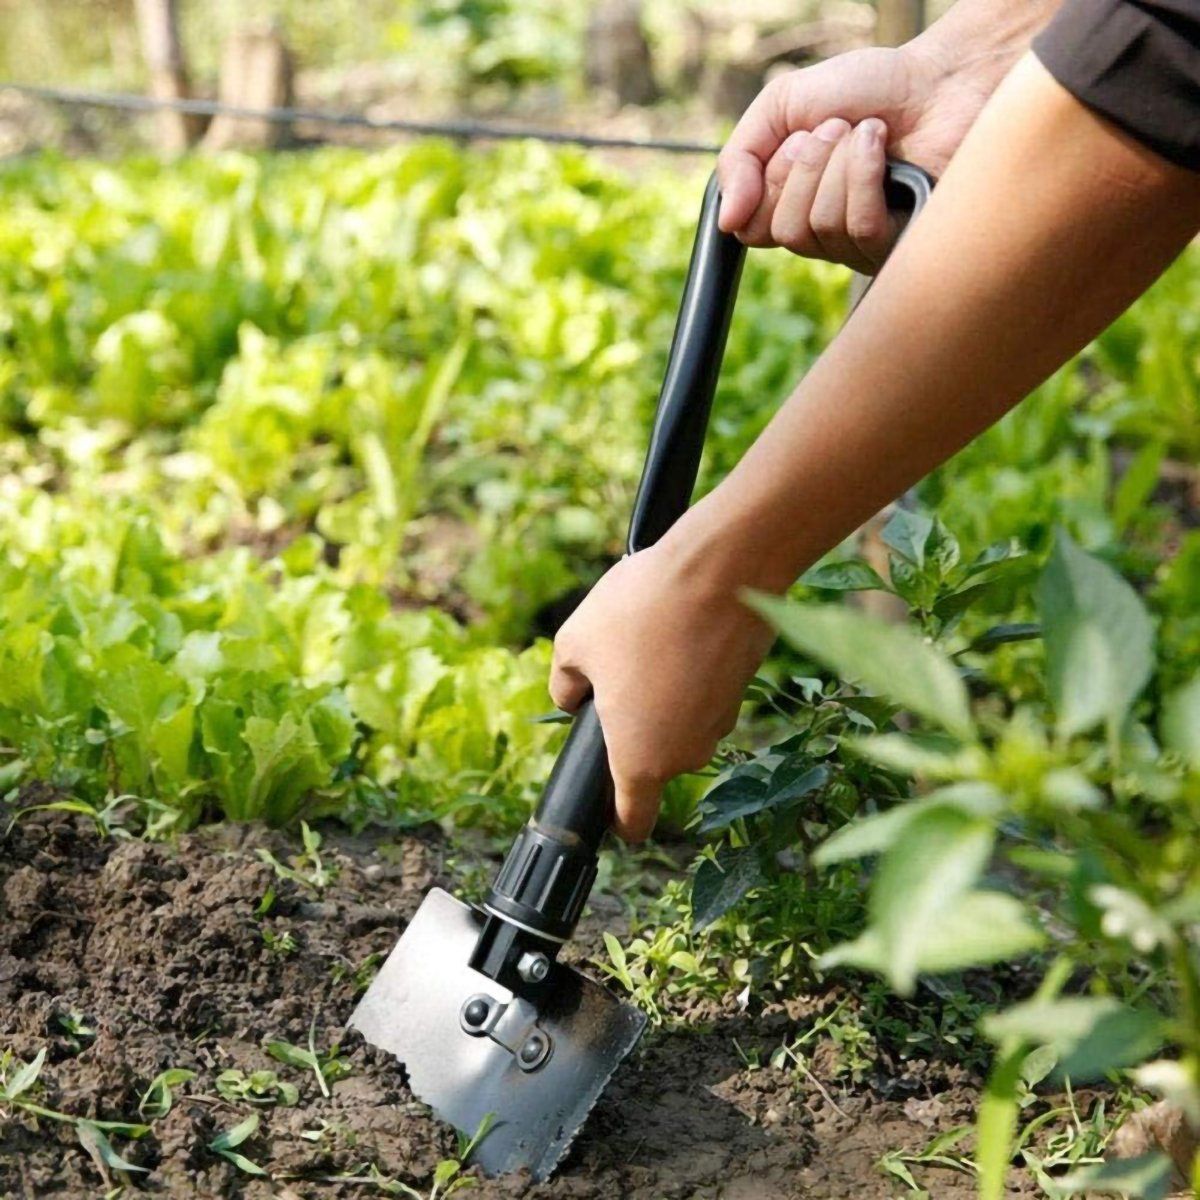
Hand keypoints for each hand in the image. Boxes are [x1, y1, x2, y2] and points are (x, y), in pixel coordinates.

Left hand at [548, 536, 773, 842]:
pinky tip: (679, 630)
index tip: (606, 806)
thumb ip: (564, 685)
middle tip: (615, 676)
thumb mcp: (574, 643)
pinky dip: (690, 673)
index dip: (617, 820)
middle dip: (632, 729)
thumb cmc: (641, 612)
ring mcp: (720, 722)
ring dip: (663, 697)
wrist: (723, 570)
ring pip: (680, 723)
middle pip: (653, 761)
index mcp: (640, 759)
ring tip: (649, 641)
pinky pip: (704, 694)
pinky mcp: (743, 689)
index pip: (634, 820)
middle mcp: (686, 753)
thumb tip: (573, 699)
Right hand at [716, 41, 994, 269]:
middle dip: (806, 166)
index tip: (798, 137)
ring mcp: (860, 247)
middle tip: (835, 128)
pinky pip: (860, 228)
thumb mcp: (782, 106)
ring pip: (820, 228)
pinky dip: (865, 174)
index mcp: (791, 208)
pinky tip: (883, 147)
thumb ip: (739, 159)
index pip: (752, 229)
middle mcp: (823, 237)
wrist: (939, 78)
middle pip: (783, 231)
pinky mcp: (899, 248)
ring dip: (841, 163)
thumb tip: (726, 222)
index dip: (770, 180)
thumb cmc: (868, 89)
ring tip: (867, 132)